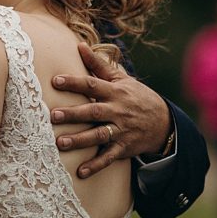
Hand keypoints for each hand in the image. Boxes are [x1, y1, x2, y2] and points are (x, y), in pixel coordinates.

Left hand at [50, 42, 171, 177]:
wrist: (163, 121)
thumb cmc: (136, 96)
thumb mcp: (121, 78)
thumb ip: (98, 64)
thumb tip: (79, 45)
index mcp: (114, 91)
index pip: (92, 84)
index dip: (74, 82)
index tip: (55, 81)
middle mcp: (117, 110)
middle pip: (93, 111)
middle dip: (74, 114)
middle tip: (53, 115)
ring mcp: (121, 130)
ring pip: (99, 135)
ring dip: (80, 140)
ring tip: (60, 143)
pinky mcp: (124, 147)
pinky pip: (109, 158)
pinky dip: (96, 165)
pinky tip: (80, 172)